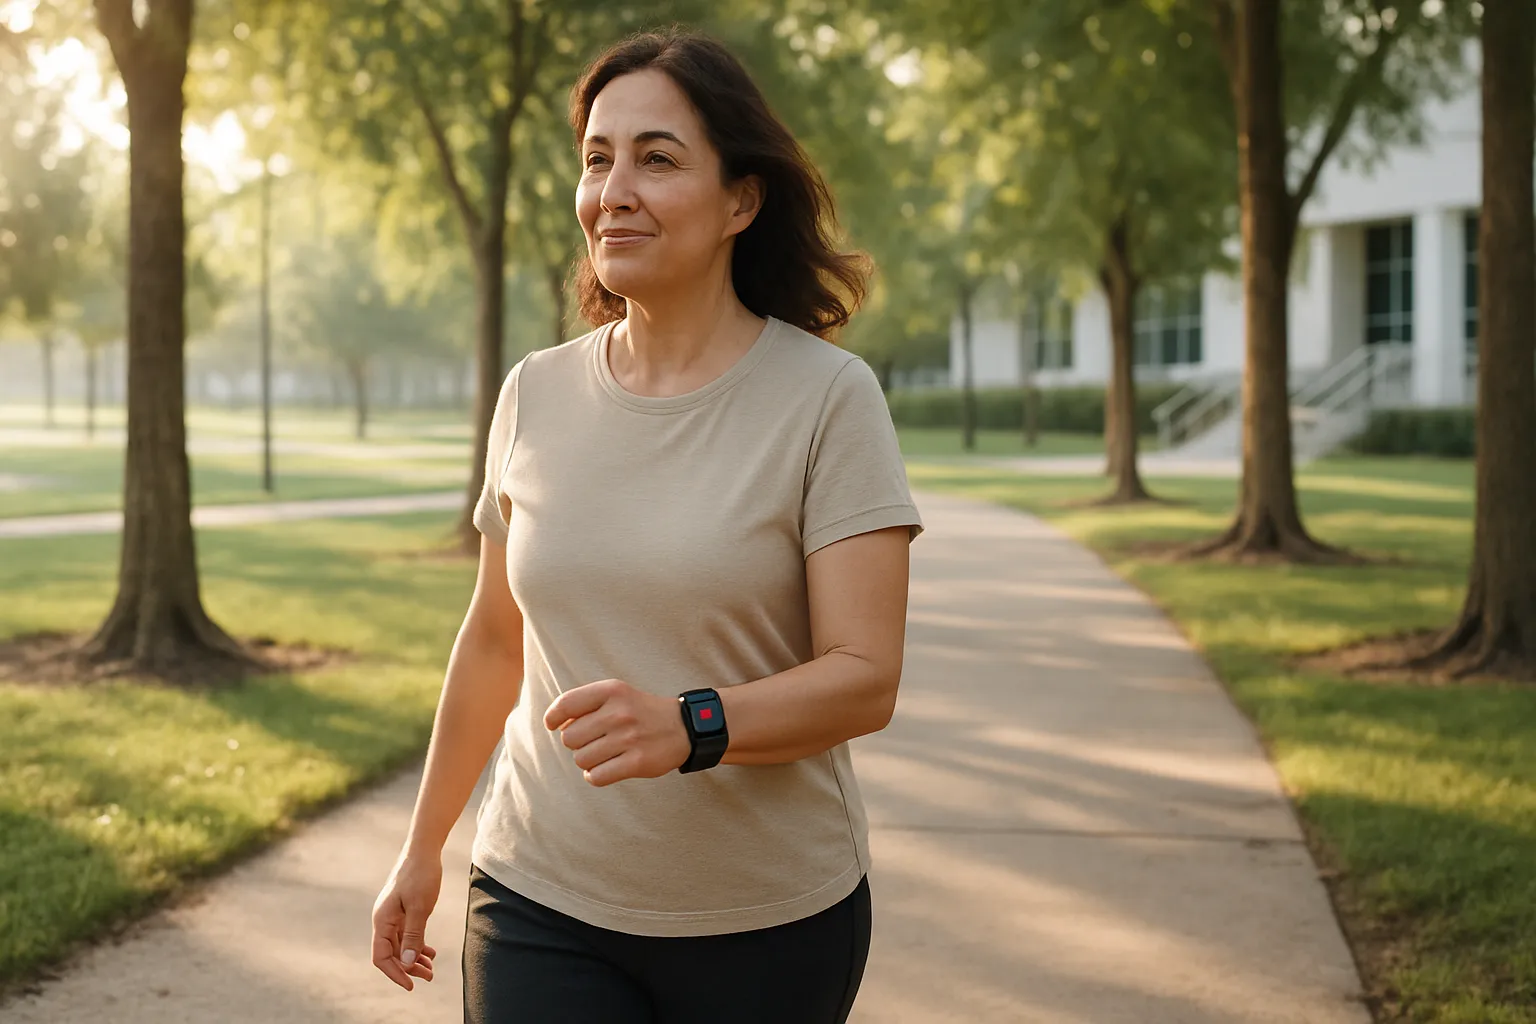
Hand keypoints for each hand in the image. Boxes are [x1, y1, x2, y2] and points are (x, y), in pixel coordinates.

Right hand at [370, 852, 440, 991]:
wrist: (423, 850)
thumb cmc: (421, 875)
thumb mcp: (420, 907)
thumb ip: (414, 935)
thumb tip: (409, 962)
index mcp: (382, 920)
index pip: (381, 956)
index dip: (395, 972)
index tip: (411, 984)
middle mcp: (384, 920)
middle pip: (391, 953)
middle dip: (408, 968)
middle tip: (429, 976)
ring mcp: (393, 916)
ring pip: (400, 945)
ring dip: (414, 958)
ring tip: (431, 969)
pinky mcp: (403, 911)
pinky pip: (407, 935)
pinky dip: (417, 945)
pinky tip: (430, 952)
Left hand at [544, 678, 692, 786]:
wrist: (683, 727)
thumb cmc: (640, 712)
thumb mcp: (617, 694)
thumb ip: (585, 704)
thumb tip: (555, 725)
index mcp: (612, 691)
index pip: (566, 704)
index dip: (552, 717)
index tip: (552, 725)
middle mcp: (619, 712)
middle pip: (569, 738)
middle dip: (577, 743)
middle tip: (596, 740)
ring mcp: (629, 738)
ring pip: (581, 760)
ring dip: (589, 761)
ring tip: (606, 754)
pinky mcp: (637, 762)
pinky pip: (596, 777)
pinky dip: (597, 776)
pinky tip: (608, 768)